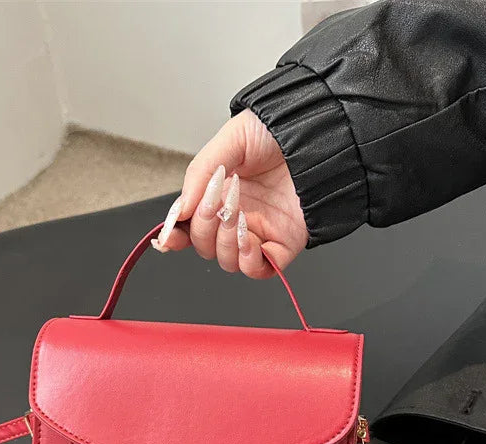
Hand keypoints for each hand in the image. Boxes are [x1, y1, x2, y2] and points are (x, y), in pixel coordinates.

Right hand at [152, 109, 307, 278]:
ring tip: (236, 214)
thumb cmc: (278, 131)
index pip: (190, 225)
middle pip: (205, 246)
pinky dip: (248, 261)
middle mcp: (237, 216)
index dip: (176, 235)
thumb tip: (178, 212)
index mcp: (220, 193)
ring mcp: (260, 232)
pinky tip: (248, 238)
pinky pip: (258, 270)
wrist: (318, 132)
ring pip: (227, 261)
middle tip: (216, 202)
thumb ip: (198, 176)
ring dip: (224, 243)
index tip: (167, 237)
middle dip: (204, 228)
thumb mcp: (228, 142)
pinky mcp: (283, 244)